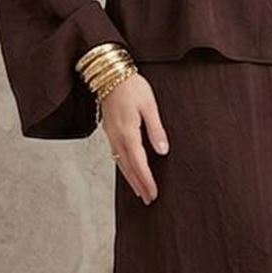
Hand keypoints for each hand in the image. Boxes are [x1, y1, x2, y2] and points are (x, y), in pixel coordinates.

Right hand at [100, 73, 169, 204]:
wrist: (108, 73)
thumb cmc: (131, 86)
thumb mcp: (149, 105)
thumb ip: (156, 130)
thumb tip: (162, 151)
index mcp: (128, 132)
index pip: (139, 163)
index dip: (146, 180)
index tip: (153, 193)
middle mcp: (117, 137)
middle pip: (128, 167)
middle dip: (139, 184)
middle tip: (148, 199)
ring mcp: (111, 135)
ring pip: (120, 163)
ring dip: (130, 178)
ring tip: (139, 191)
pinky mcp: (109, 130)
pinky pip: (116, 155)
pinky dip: (123, 166)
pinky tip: (128, 170)